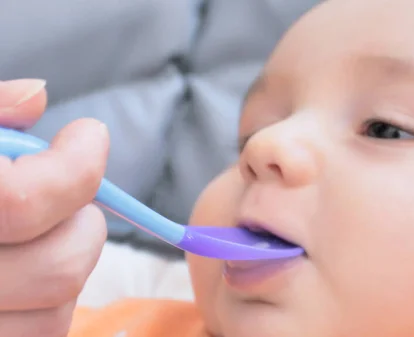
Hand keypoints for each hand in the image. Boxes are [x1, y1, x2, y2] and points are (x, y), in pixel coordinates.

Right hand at [0, 79, 109, 335]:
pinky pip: (40, 335)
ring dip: (64, 258)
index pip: (18, 203)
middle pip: (58, 267)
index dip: (76, 166)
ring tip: (35, 230)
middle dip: (81, 219)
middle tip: (66, 193)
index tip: (88, 135)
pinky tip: (21, 269)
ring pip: (57, 310)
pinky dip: (48, 302)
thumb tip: (36, 97)